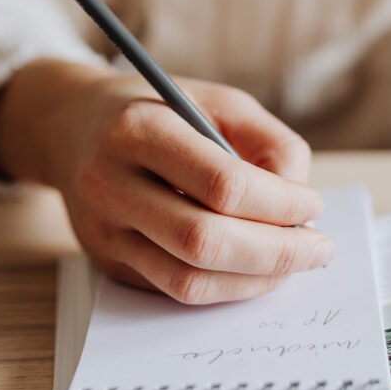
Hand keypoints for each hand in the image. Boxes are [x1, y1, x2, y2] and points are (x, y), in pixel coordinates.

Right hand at [0, 60, 332, 303]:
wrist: (71, 127)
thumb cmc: (159, 109)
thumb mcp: (217, 100)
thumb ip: (268, 142)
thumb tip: (300, 202)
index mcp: (138, 129)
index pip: (221, 183)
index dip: (279, 203)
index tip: (313, 203)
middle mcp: (110, 183)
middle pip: (204, 241)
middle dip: (276, 252)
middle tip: (319, 248)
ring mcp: (104, 230)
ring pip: (188, 279)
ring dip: (255, 280)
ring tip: (294, 261)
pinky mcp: (108, 262)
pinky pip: (175, 288)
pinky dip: (226, 286)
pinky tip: (255, 267)